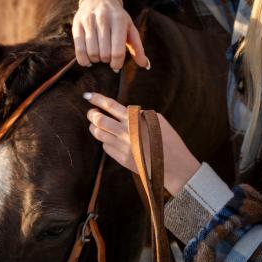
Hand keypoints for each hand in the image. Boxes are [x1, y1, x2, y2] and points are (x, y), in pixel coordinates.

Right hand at [73, 0, 149, 70]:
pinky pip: (79, 49)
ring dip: (96, 60)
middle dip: (107, 61)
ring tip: (99, 56)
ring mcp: (88, 21)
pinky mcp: (77, 25)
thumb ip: (138, 47)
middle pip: (104, 54)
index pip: (117, 51)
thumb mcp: (130, 29)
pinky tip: (89, 60)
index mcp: (119, 20)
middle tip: (108, 58)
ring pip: (92, 53)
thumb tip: (145, 65)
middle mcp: (103, 19)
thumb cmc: (118, 18)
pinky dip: (84, 60)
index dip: (117, 64)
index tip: (116, 65)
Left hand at [84, 93, 199, 195]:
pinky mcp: (120, 158)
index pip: (110, 106)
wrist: (173, 165)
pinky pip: (106, 146)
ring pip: (97, 133)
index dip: (97, 99)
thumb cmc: (169, 140)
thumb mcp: (157, 120)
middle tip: (92, 112)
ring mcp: (121, 147)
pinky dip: (106, 140)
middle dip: (92, 114)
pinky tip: (112, 139)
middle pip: (98, 119)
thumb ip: (139, 114)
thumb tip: (125, 112)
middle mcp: (125, 133)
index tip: (88, 96)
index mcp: (134, 120)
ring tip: (97, 124)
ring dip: (94, 127)